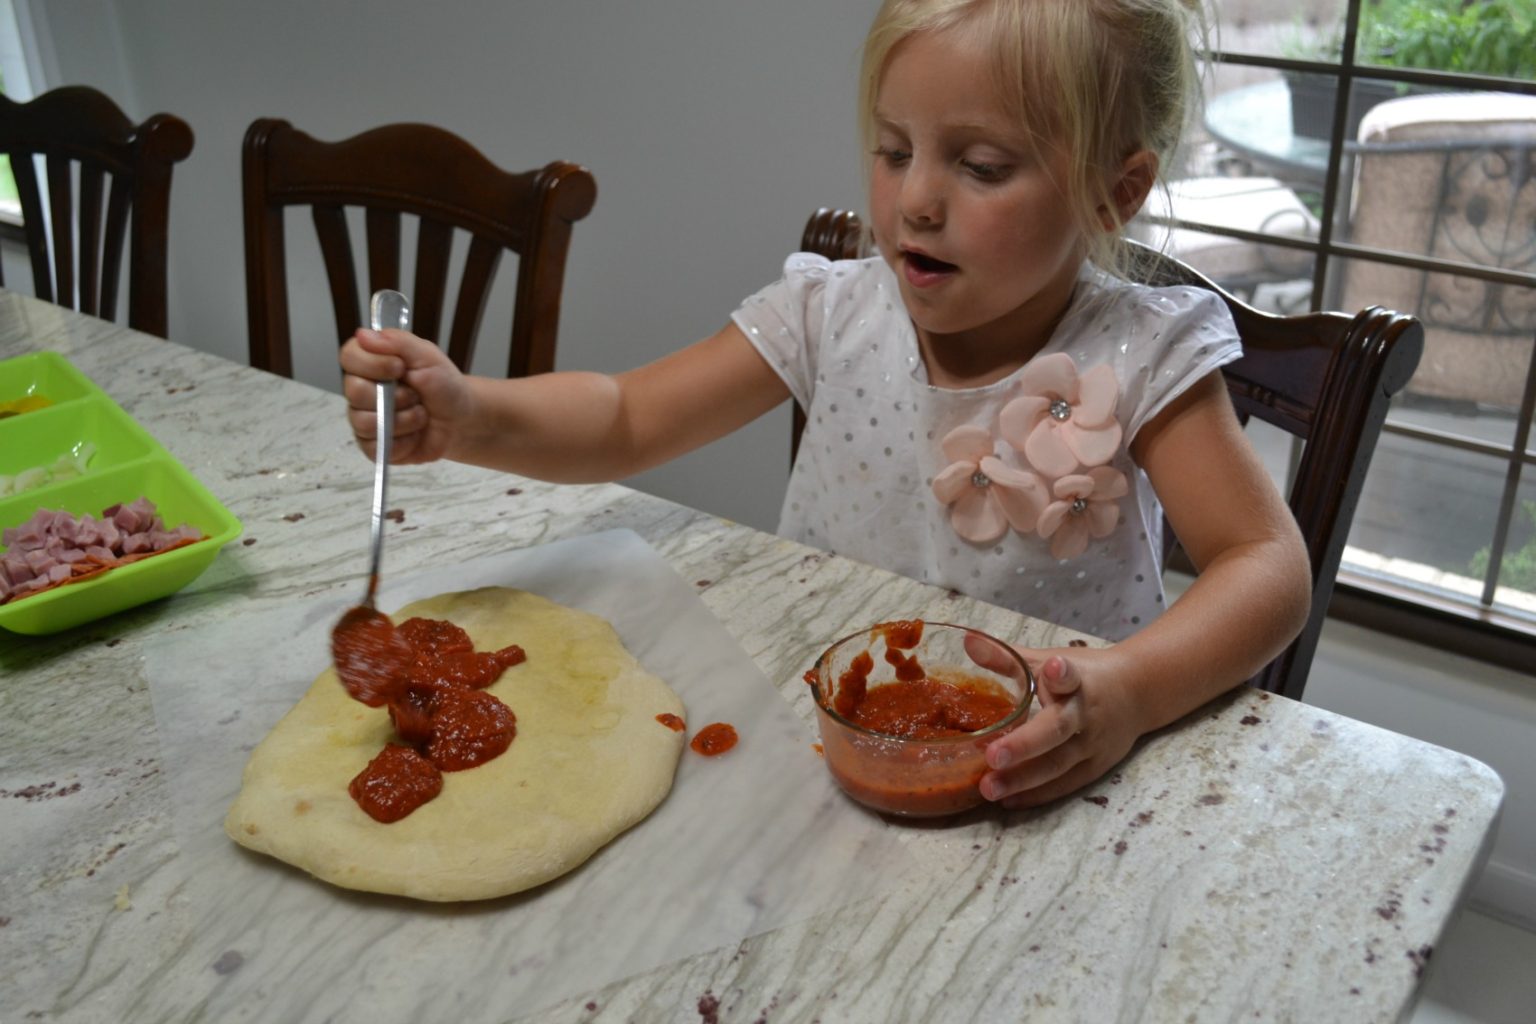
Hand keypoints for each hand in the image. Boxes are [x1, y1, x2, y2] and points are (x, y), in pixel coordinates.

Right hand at [340, 328, 474, 463]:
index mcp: (371, 362)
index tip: (400, 368)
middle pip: (354, 391)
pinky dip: (402, 441)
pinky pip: (375, 447)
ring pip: (364, 422)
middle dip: (394, 396)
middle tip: (416, 395)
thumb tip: (363, 334)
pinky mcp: (373, 445)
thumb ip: (397, 342)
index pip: (349, 356)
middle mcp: (361, 389)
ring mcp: (364, 418)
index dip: (372, 364)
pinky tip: (415, 434)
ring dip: (403, 419)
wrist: (462, 419)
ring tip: (420, 414)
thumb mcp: (427, 355)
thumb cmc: (444, 384)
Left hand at [977, 645, 1143, 808]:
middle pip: (1058, 730)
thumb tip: (968, 641)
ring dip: (1023, 779)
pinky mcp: (1095, 767)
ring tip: (989, 788)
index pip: (1071, 677)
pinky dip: (1037, 794)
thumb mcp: (1050, 659)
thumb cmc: (1085, 674)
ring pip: (1058, 765)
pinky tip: (1008, 801)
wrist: (1138, 693)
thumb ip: (1009, 657)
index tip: (1053, 668)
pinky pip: (1065, 784)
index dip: (1062, 675)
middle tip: (992, 756)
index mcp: (1077, 682)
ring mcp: (1093, 745)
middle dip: (1025, 744)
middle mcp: (1087, 715)